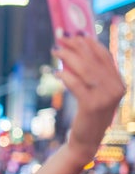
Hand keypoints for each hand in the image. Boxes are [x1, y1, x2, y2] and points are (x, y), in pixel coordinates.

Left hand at [54, 36, 125, 158]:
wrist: (86, 141)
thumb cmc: (86, 115)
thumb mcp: (92, 93)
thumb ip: (89, 75)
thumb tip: (73, 52)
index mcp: (118, 82)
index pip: (105, 56)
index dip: (89, 42)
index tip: (75, 32)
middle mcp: (116, 88)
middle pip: (93, 60)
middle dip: (76, 45)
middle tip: (59, 38)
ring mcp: (106, 97)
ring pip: (85, 70)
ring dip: (68, 57)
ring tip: (54, 50)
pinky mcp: (92, 106)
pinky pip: (77, 85)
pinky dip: (65, 76)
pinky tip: (55, 72)